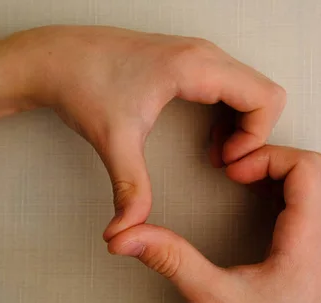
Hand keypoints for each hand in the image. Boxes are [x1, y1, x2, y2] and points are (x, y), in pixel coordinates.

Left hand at [7, 25, 286, 238]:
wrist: (55, 57)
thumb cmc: (82, 83)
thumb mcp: (113, 141)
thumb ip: (129, 190)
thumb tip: (125, 232)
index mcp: (193, 67)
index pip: (264, 98)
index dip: (255, 137)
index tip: (225, 162)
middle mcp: (202, 53)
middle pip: (264, 92)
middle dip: (253, 132)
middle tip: (222, 160)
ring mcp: (197, 52)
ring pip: (250, 87)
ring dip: (242, 123)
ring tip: (214, 150)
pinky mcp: (189, 58)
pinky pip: (231, 83)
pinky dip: (230, 111)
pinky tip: (205, 132)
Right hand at [108, 146, 320, 302]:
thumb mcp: (211, 300)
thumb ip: (171, 260)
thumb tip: (130, 235)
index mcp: (306, 244)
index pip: (307, 169)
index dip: (267, 157)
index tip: (232, 171)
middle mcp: (319, 242)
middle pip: (315, 169)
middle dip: (272, 157)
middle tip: (235, 170)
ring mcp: (317, 250)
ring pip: (314, 186)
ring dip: (277, 172)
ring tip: (240, 179)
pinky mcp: (307, 258)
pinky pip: (306, 206)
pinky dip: (280, 190)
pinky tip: (251, 202)